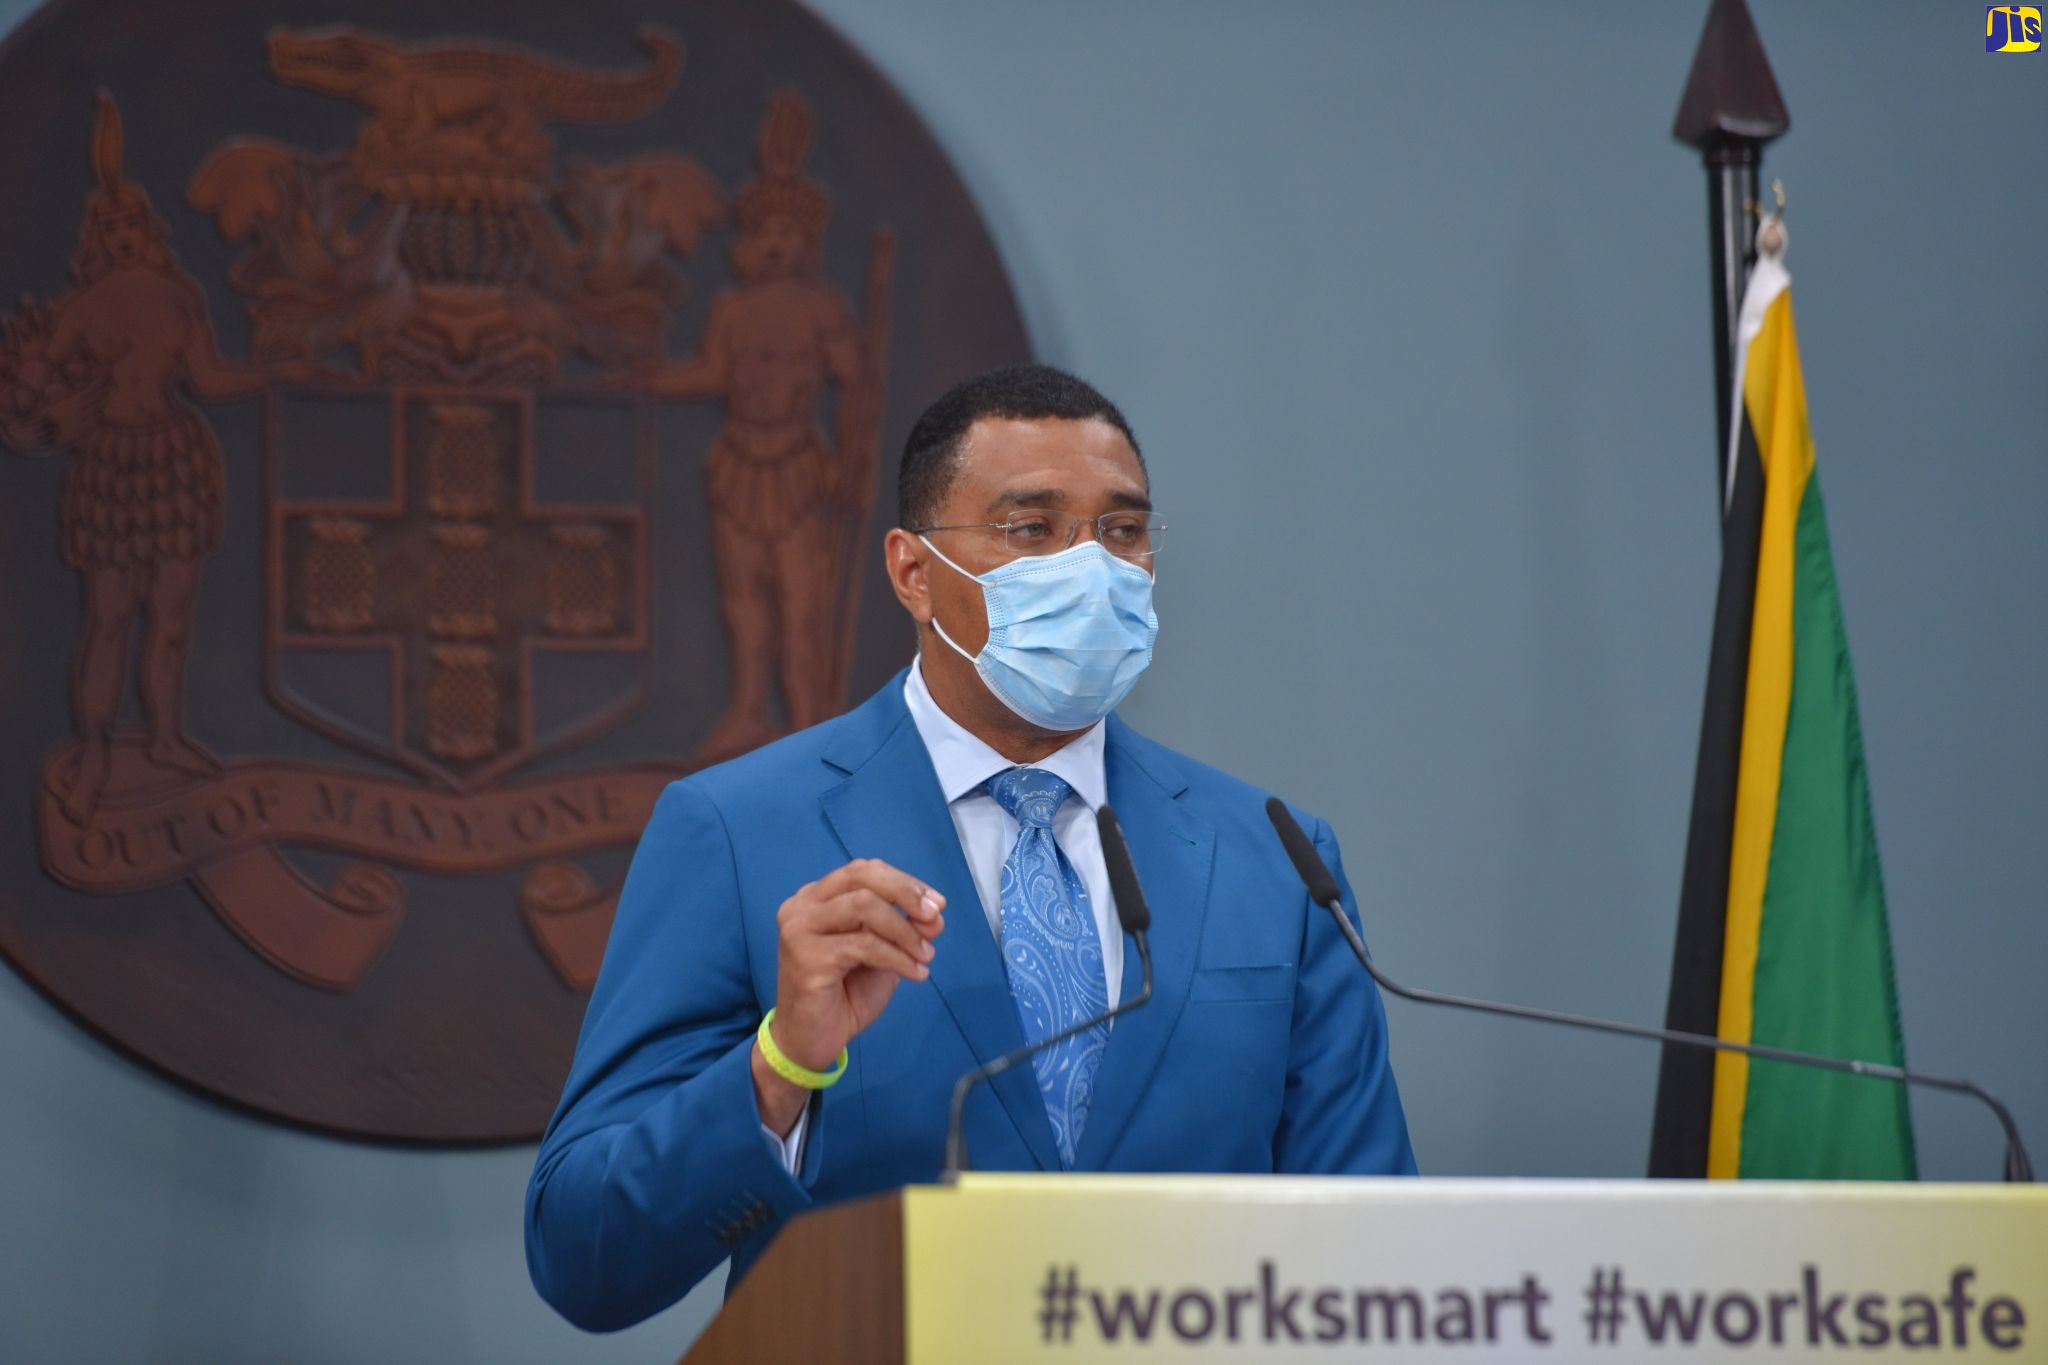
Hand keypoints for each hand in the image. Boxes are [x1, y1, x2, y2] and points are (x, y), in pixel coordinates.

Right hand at [752, 858, 944, 1134]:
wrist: (810, 1041)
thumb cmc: (843, 995)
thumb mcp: (882, 954)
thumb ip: (902, 930)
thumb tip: (935, 915)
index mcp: (817, 898)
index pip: (864, 871)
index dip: (905, 883)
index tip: (938, 905)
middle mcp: (802, 905)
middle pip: (862, 878)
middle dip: (906, 895)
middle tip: (935, 920)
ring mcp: (800, 928)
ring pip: (864, 907)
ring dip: (904, 930)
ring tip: (926, 955)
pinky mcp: (806, 956)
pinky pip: (864, 945)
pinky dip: (898, 957)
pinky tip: (916, 973)